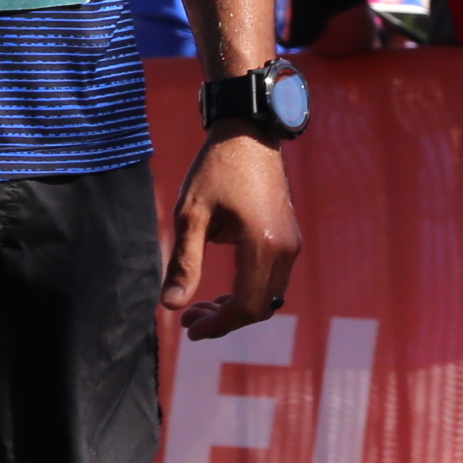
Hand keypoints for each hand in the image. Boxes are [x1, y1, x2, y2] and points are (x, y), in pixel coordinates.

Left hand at [161, 124, 299, 339]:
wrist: (248, 134)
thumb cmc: (215, 170)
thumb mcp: (192, 216)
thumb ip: (184, 263)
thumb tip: (170, 306)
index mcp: (263, 246)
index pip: (246, 306)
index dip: (219, 325)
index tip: (189, 328)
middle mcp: (286, 250)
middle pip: (261, 308)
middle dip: (224, 319)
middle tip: (189, 318)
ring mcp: (292, 244)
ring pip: (268, 296)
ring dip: (236, 307)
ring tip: (200, 305)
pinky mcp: (289, 238)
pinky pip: (273, 279)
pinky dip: (249, 290)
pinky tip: (222, 288)